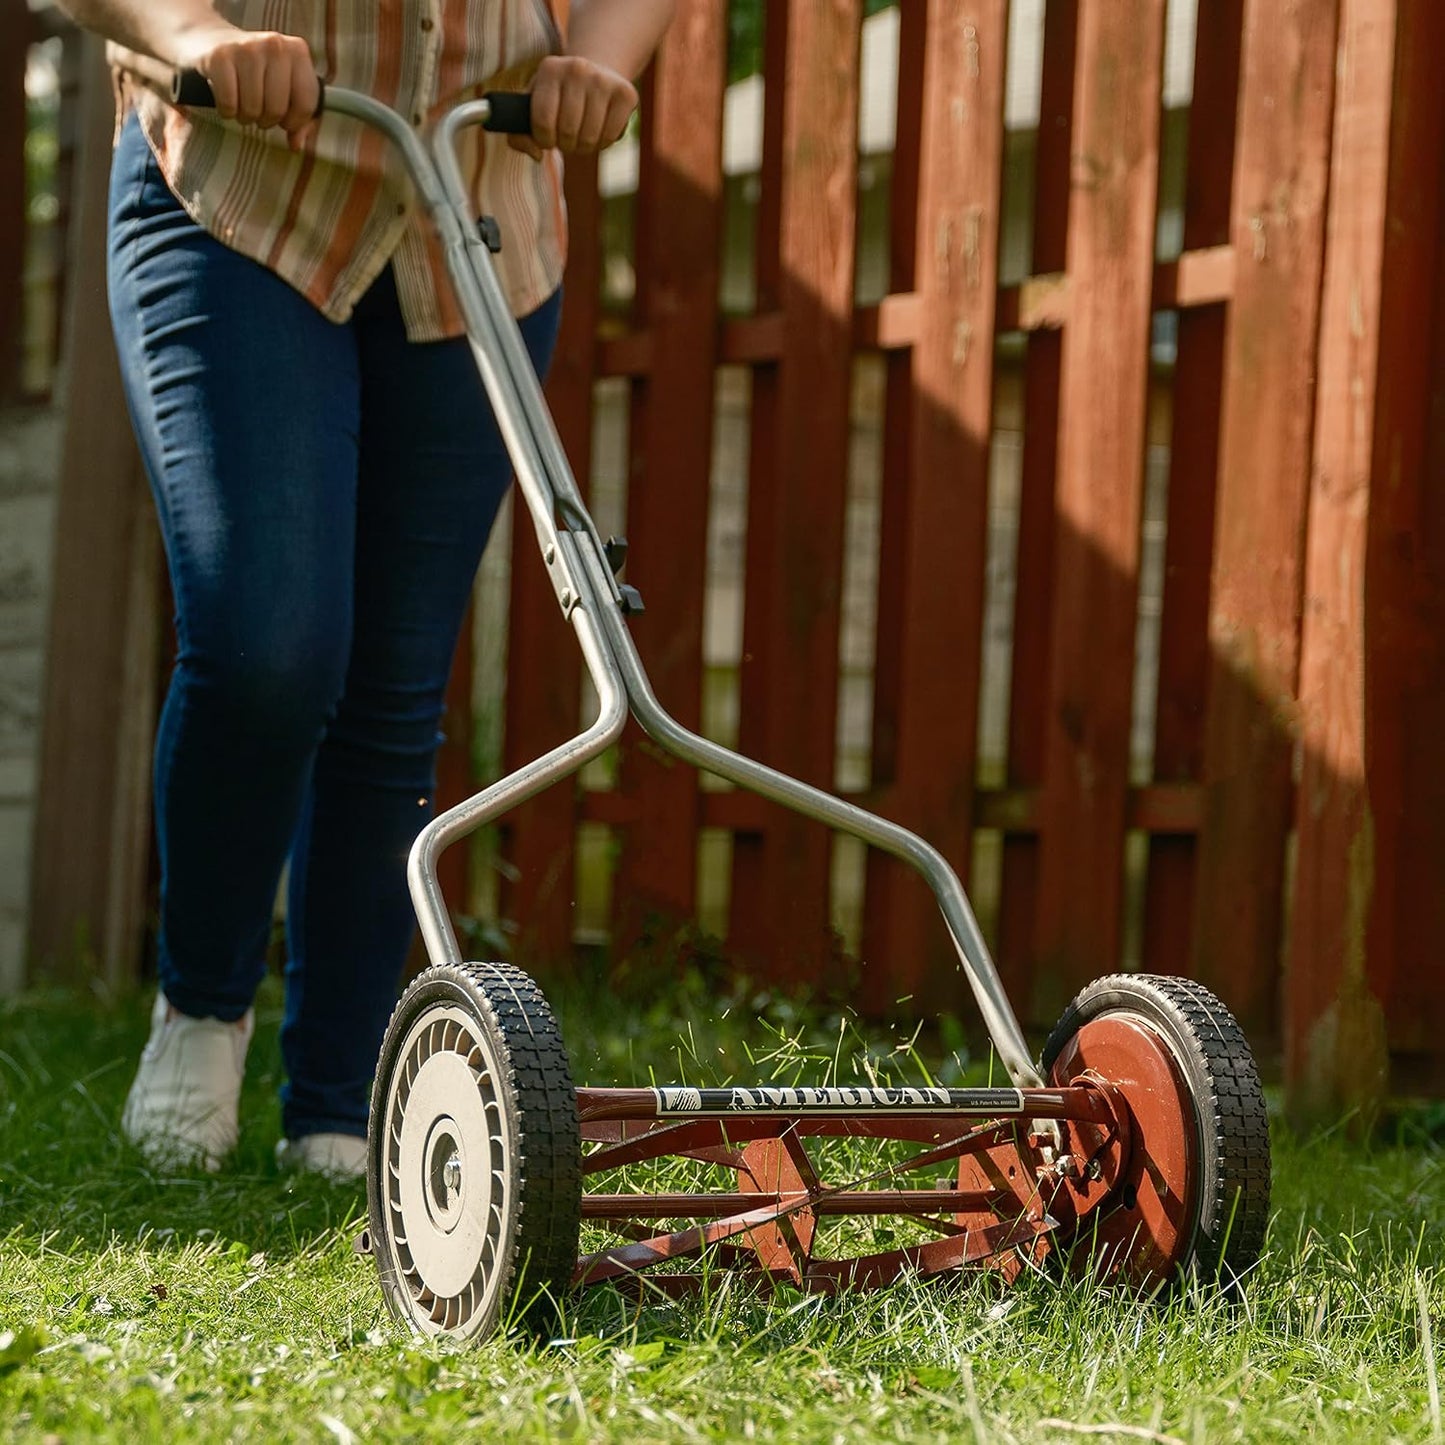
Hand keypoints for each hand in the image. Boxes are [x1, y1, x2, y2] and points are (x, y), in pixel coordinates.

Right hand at [172, 24, 319, 147]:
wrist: (209, 40)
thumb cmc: (253, 70)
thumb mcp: (282, 86)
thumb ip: (299, 116)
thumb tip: (296, 144)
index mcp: (297, 51)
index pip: (306, 103)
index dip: (294, 122)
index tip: (283, 119)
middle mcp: (275, 45)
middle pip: (278, 109)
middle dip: (266, 120)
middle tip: (258, 110)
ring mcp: (247, 48)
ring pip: (253, 109)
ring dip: (245, 116)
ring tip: (242, 103)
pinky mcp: (220, 56)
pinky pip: (229, 104)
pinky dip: (226, 110)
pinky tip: (227, 99)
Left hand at [512, 54, 636, 159]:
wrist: (597, 74)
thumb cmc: (559, 98)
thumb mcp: (533, 107)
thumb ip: (519, 133)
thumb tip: (536, 155)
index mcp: (550, 68)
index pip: (542, 120)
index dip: (544, 140)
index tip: (548, 139)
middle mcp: (577, 68)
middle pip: (567, 131)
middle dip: (565, 144)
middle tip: (567, 138)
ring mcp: (603, 79)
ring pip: (589, 137)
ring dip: (584, 147)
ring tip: (581, 136)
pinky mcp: (625, 94)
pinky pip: (610, 136)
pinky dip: (603, 143)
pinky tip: (599, 132)